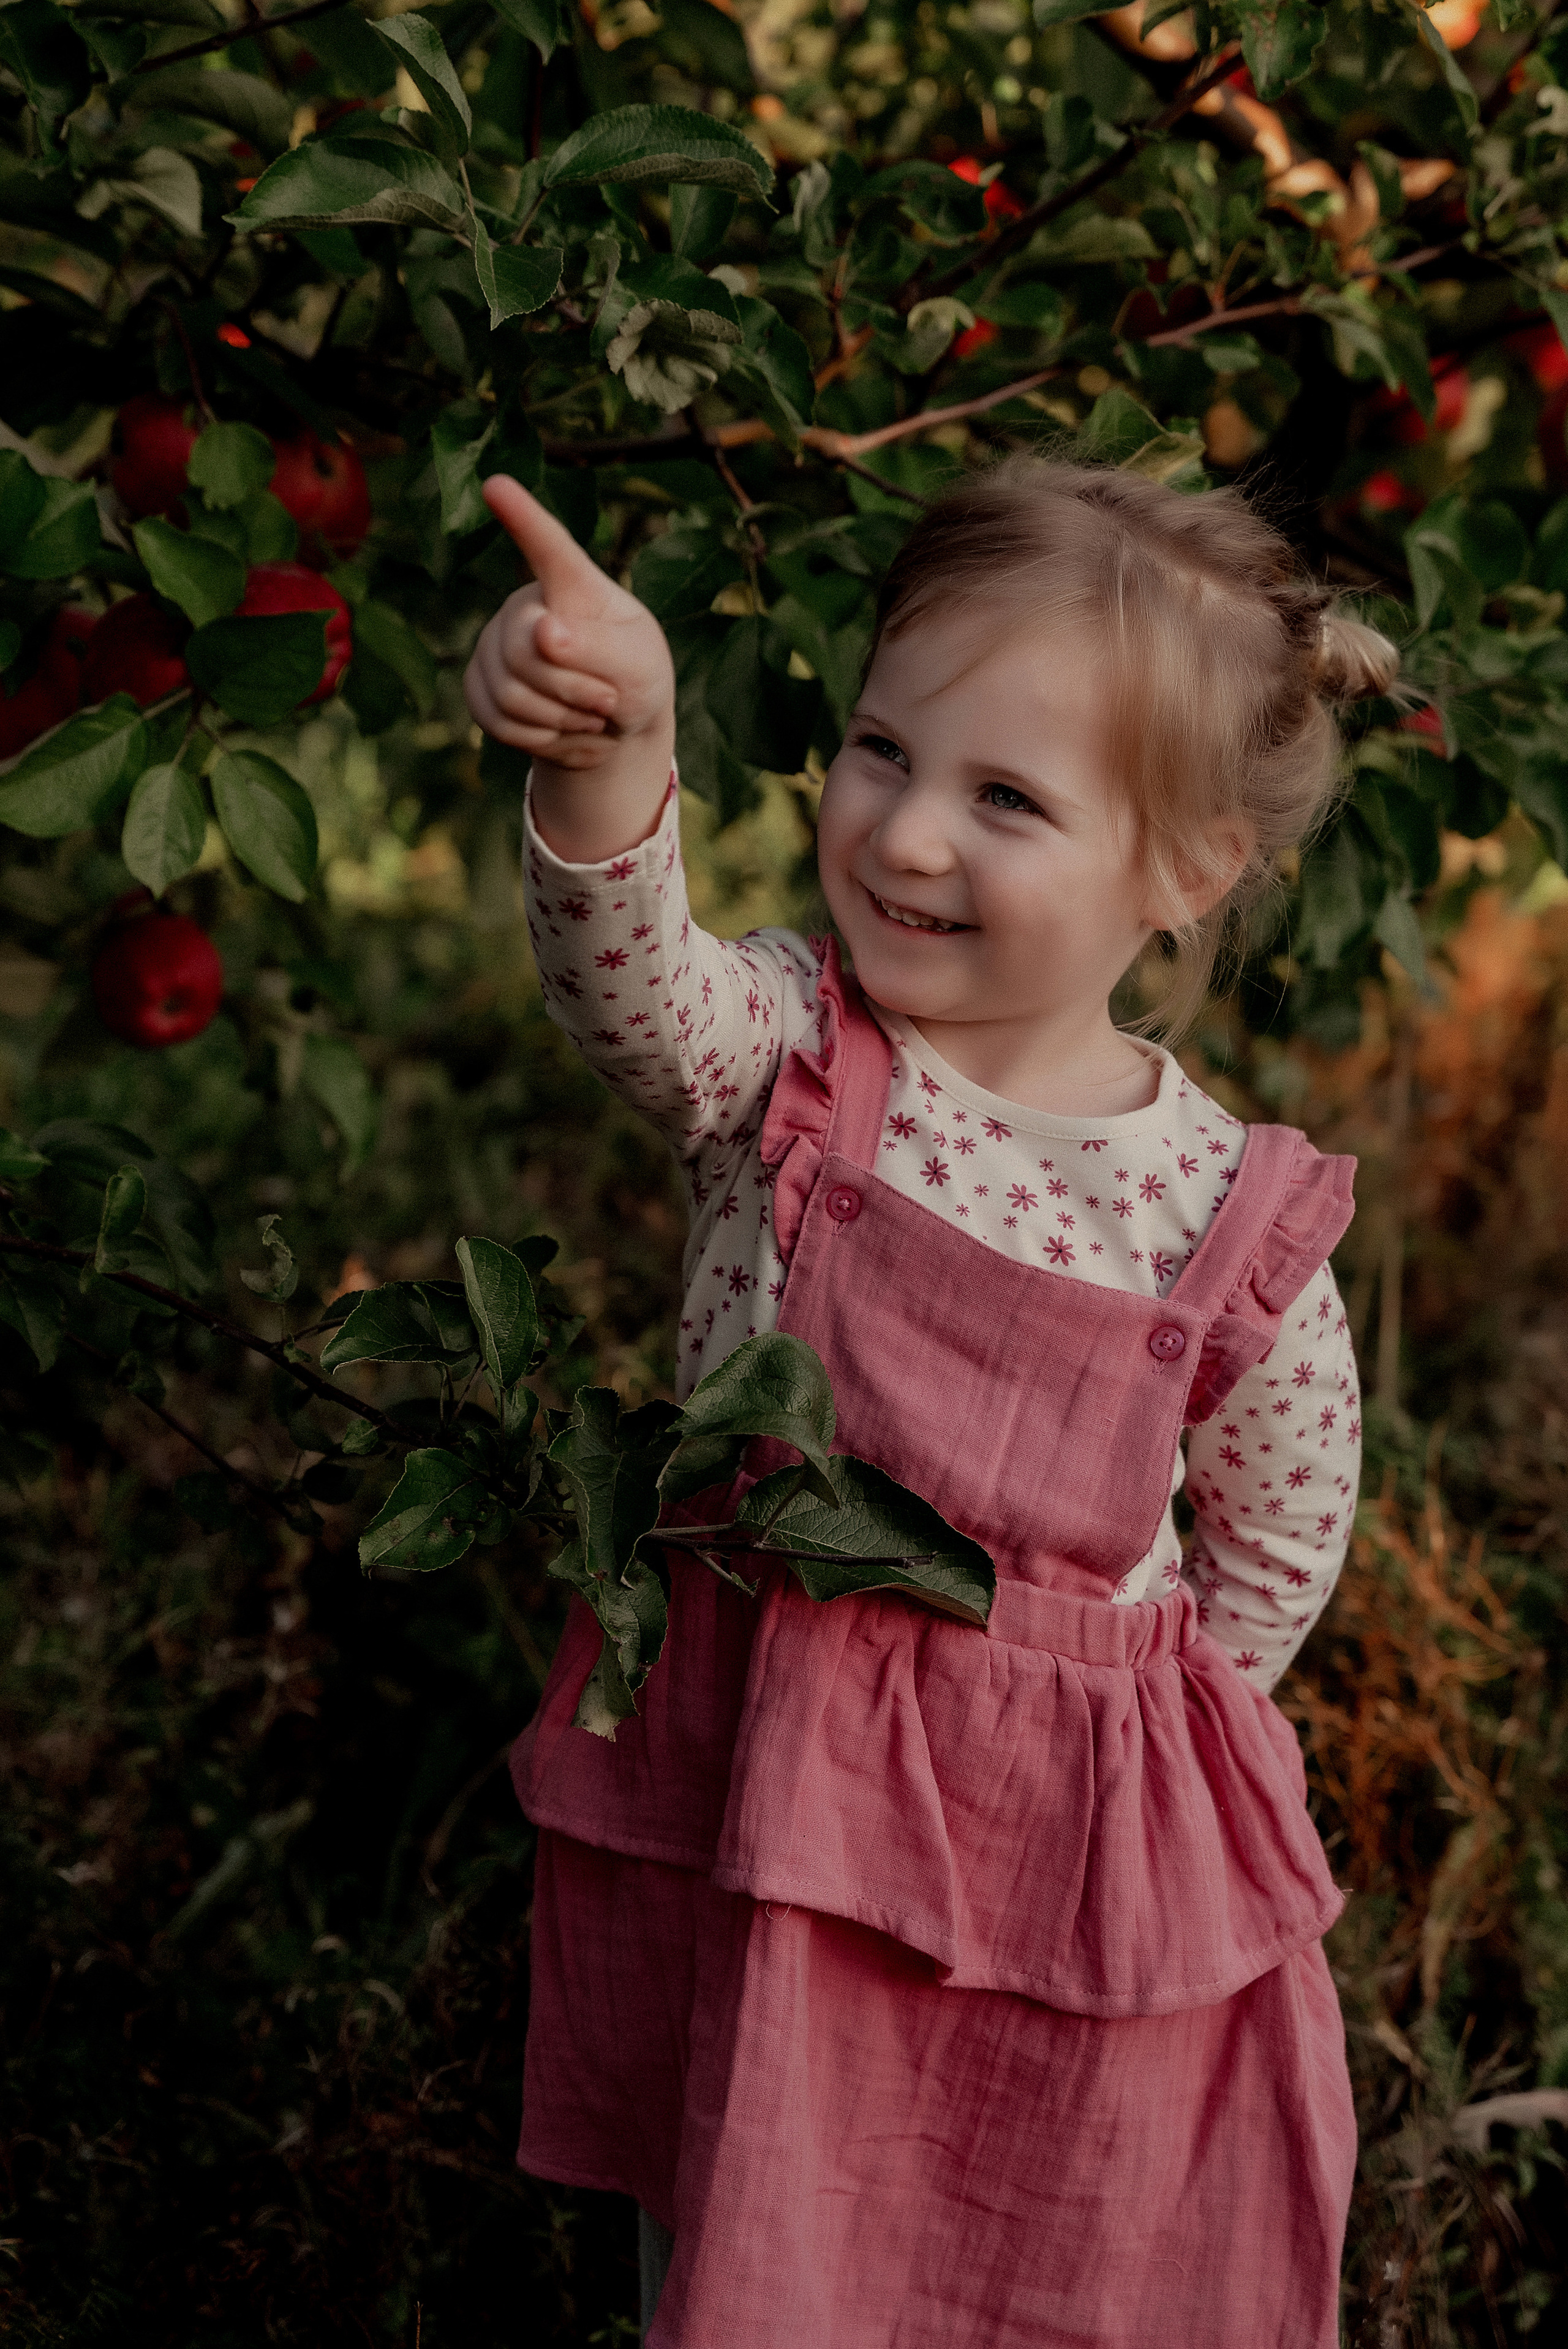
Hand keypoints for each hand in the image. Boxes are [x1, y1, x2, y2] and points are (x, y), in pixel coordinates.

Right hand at [463, 477, 673, 775]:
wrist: (612, 726)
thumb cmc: (636, 680)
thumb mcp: (640, 667)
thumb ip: (599, 648)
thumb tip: (544, 632)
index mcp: (573, 585)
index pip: (548, 548)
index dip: (523, 517)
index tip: (496, 483)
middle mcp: (525, 605)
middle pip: (527, 651)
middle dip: (574, 689)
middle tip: (608, 701)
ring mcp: (495, 646)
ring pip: (511, 694)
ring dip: (562, 721)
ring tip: (591, 716)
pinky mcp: (478, 686)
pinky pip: (498, 722)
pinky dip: (541, 741)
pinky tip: (564, 731)